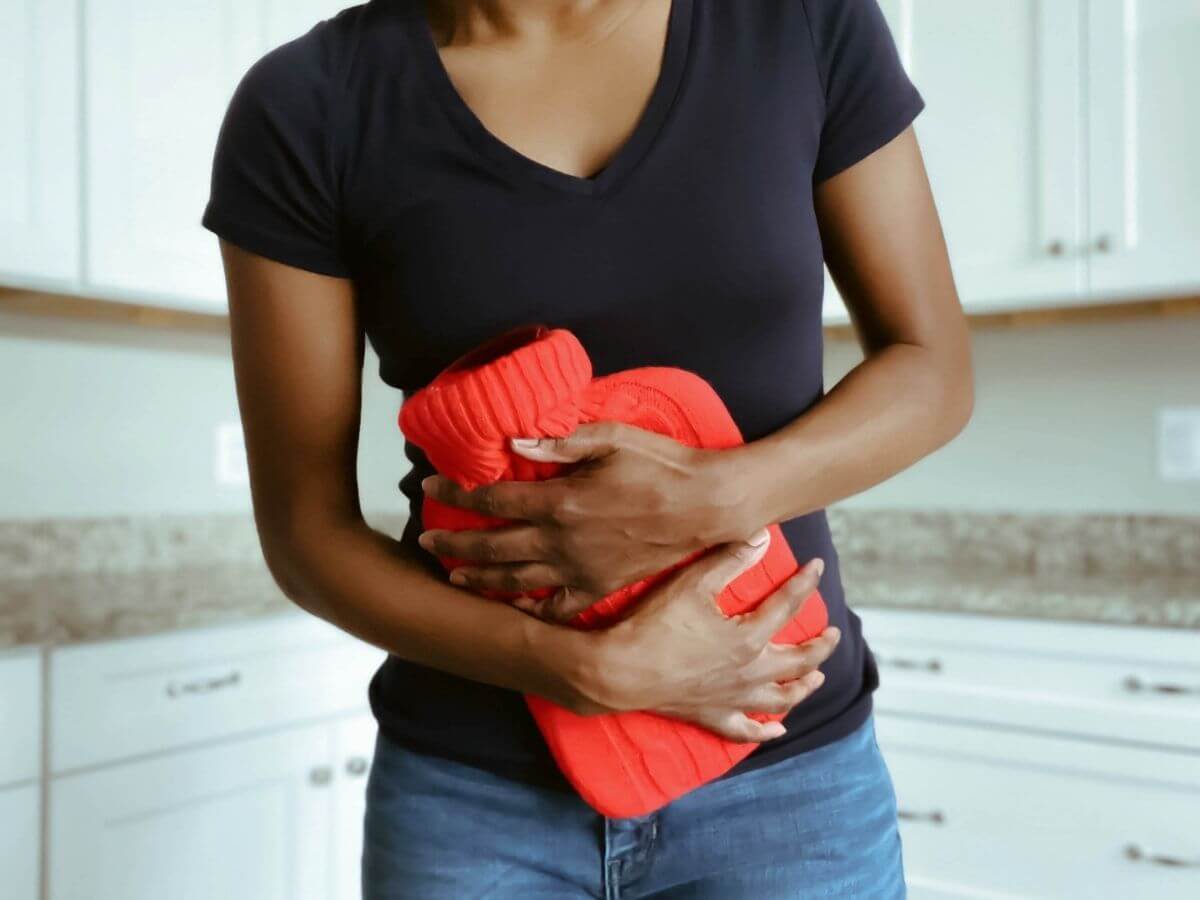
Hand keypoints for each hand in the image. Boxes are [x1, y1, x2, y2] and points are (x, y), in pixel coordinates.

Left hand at [418, 421, 757, 620]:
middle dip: (453, 540)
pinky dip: (530, 609)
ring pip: (515, 579)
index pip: (492, 499)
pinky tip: (513, 607)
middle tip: (426, 537)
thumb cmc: (662, 464)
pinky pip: (557, 607)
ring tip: (454, 572)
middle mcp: (562, 541)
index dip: (456, 492)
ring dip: (480, 576)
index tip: (431, 485)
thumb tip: (513, 443)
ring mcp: (580, 570)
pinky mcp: (601, 587)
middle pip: (492, 544)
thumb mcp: (611, 438)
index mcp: (560, 501)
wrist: (708, 505)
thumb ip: (559, 443)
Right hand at [572, 530, 839, 742]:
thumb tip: (762, 538)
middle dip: (820, 646)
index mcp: (749, 637)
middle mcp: (750, 671)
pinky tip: (778, 730)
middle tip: (833, 635)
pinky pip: (747, 730)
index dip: (805, 582)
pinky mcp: (713, 716)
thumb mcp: (693, 583)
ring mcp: (733, 698)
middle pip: (798, 660)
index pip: (788, 604)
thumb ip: (730, 560)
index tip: (817, 567)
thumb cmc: (655, 625)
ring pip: (781, 698)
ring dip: (803, 687)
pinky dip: (766, 731)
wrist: (622, 672)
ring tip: (816, 679)